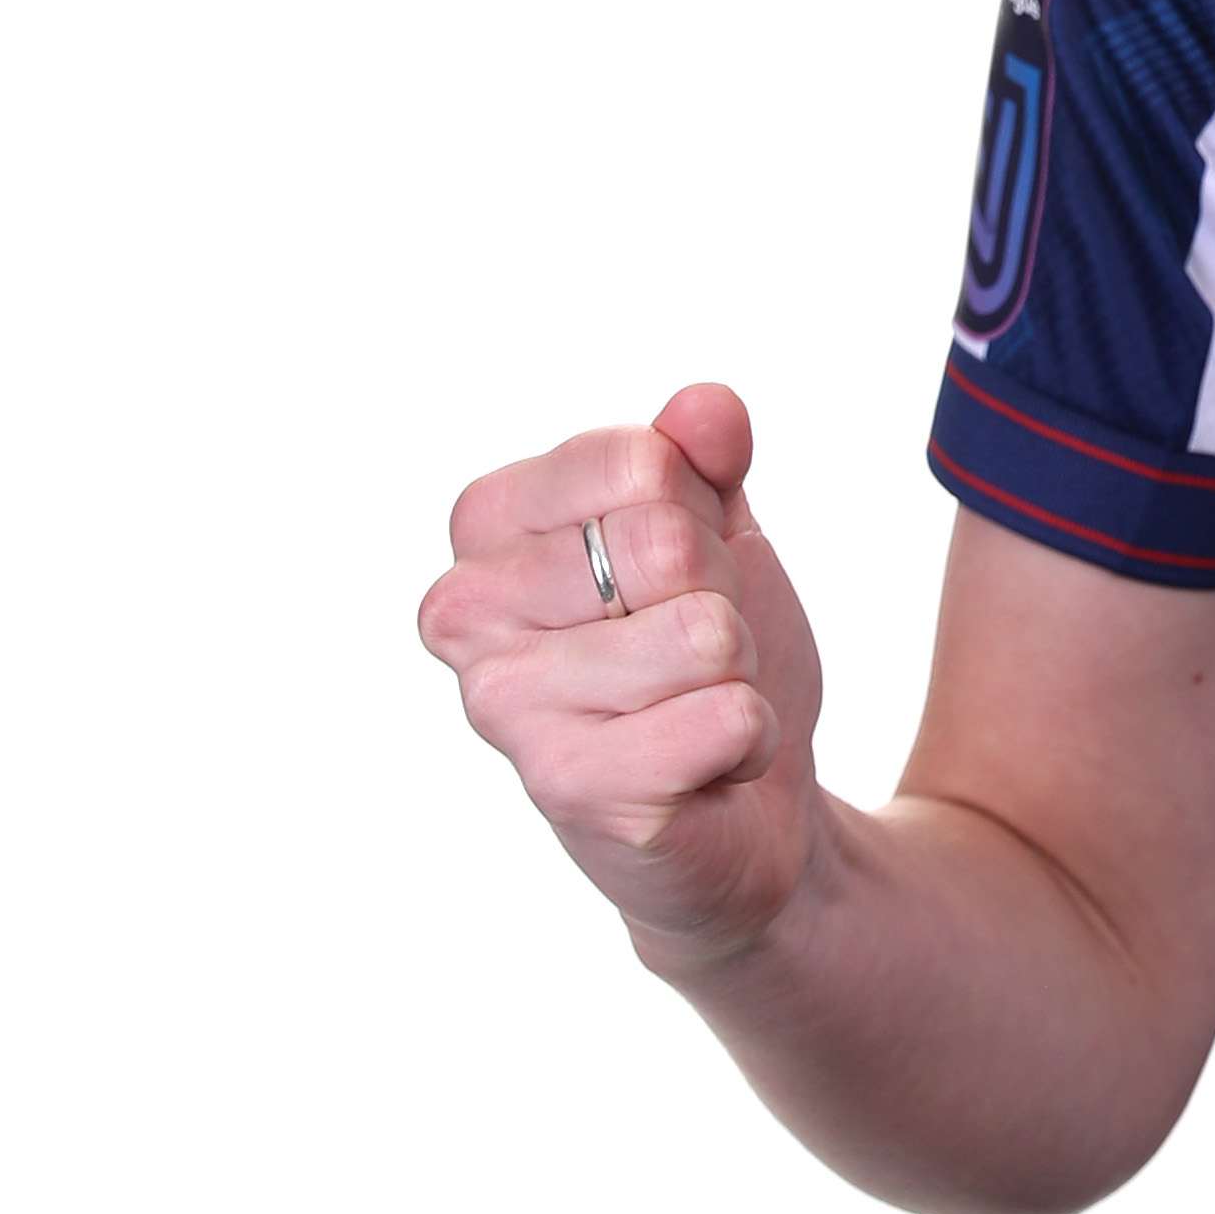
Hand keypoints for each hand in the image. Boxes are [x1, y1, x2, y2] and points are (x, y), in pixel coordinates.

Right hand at [418, 383, 830, 965]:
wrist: (744, 803)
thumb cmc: (704, 651)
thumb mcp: (715, 527)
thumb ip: (705, 455)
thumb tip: (705, 410)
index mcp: (488, 525)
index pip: (638, 458)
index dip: (700, 512)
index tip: (675, 573)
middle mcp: (465, 612)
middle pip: (667, 544)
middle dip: (719, 597)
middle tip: (692, 652)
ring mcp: (506, 707)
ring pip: (702, 632)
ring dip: (735, 673)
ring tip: (691, 705)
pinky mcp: (570, 790)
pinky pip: (725, 716)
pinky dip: (748, 738)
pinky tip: (705, 766)